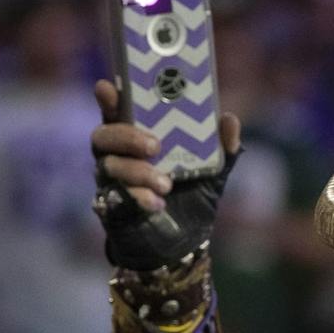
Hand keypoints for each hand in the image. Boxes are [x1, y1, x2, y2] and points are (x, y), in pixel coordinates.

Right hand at [90, 78, 240, 269]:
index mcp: (136, 136)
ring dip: (138, 172)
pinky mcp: (110, 207)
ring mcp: (110, 181)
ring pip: (110, 167)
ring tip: (166, 183)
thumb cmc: (192, 195)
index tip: (107, 88)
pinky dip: (137, 198)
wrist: (183, 244)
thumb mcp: (213, 170)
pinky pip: (115, 197)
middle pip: (104, 136)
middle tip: (155, 145)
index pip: (116, 111)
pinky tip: (157, 203)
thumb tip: (229, 120)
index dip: (108, 99)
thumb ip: (222, 147)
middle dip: (127, 137)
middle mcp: (117, 155)